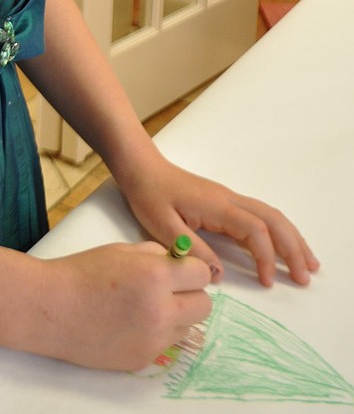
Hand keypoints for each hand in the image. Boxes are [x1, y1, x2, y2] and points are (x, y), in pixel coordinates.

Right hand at [29, 241, 211, 371]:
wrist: (52, 308)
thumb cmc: (82, 272)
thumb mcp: (121, 250)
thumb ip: (154, 255)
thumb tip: (177, 261)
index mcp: (156, 276)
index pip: (201, 274)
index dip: (190, 270)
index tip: (178, 270)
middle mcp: (161, 311)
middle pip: (204, 306)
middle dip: (190, 294)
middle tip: (168, 289)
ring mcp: (153, 340)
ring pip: (188, 328)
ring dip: (176, 316)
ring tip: (145, 306)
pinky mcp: (143, 359)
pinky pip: (166, 344)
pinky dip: (156, 333)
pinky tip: (130, 323)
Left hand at [120, 158, 319, 287]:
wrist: (142, 168)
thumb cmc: (149, 195)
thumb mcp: (161, 226)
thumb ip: (190, 250)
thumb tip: (217, 274)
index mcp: (216, 205)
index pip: (254, 230)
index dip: (264, 257)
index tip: (266, 282)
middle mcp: (228, 199)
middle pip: (272, 220)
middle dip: (292, 247)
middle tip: (305, 275)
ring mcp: (228, 199)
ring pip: (269, 215)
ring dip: (291, 238)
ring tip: (307, 262)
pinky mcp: (224, 203)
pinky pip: (259, 216)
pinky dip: (277, 231)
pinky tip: (282, 246)